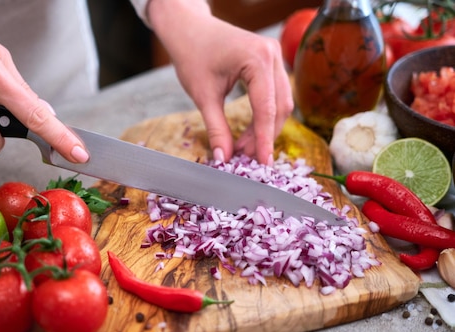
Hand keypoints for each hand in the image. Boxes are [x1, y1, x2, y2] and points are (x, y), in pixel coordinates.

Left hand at [147, 0, 292, 164]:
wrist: (189, 29)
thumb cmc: (192, 55)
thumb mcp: (203, 96)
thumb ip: (217, 129)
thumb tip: (224, 158)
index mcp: (257, 59)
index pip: (266, 108)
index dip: (264, 139)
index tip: (263, 164)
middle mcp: (272, 54)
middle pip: (279, 107)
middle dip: (264, 136)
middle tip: (246, 158)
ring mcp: (275, 56)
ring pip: (280, 102)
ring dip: (265, 128)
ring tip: (244, 148)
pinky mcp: (271, 61)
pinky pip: (275, 94)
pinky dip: (264, 115)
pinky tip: (250, 133)